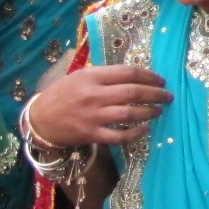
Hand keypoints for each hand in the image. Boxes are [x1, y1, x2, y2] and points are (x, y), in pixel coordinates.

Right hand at [30, 63, 172, 146]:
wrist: (41, 119)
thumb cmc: (62, 94)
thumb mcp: (80, 76)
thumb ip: (105, 76)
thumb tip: (135, 76)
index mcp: (92, 76)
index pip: (128, 73)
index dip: (149, 75)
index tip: (161, 79)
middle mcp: (94, 95)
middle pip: (133, 92)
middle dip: (156, 93)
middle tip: (168, 95)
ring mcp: (94, 116)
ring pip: (130, 113)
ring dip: (150, 112)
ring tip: (159, 110)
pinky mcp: (92, 134)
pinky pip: (120, 135)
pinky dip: (136, 133)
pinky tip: (146, 128)